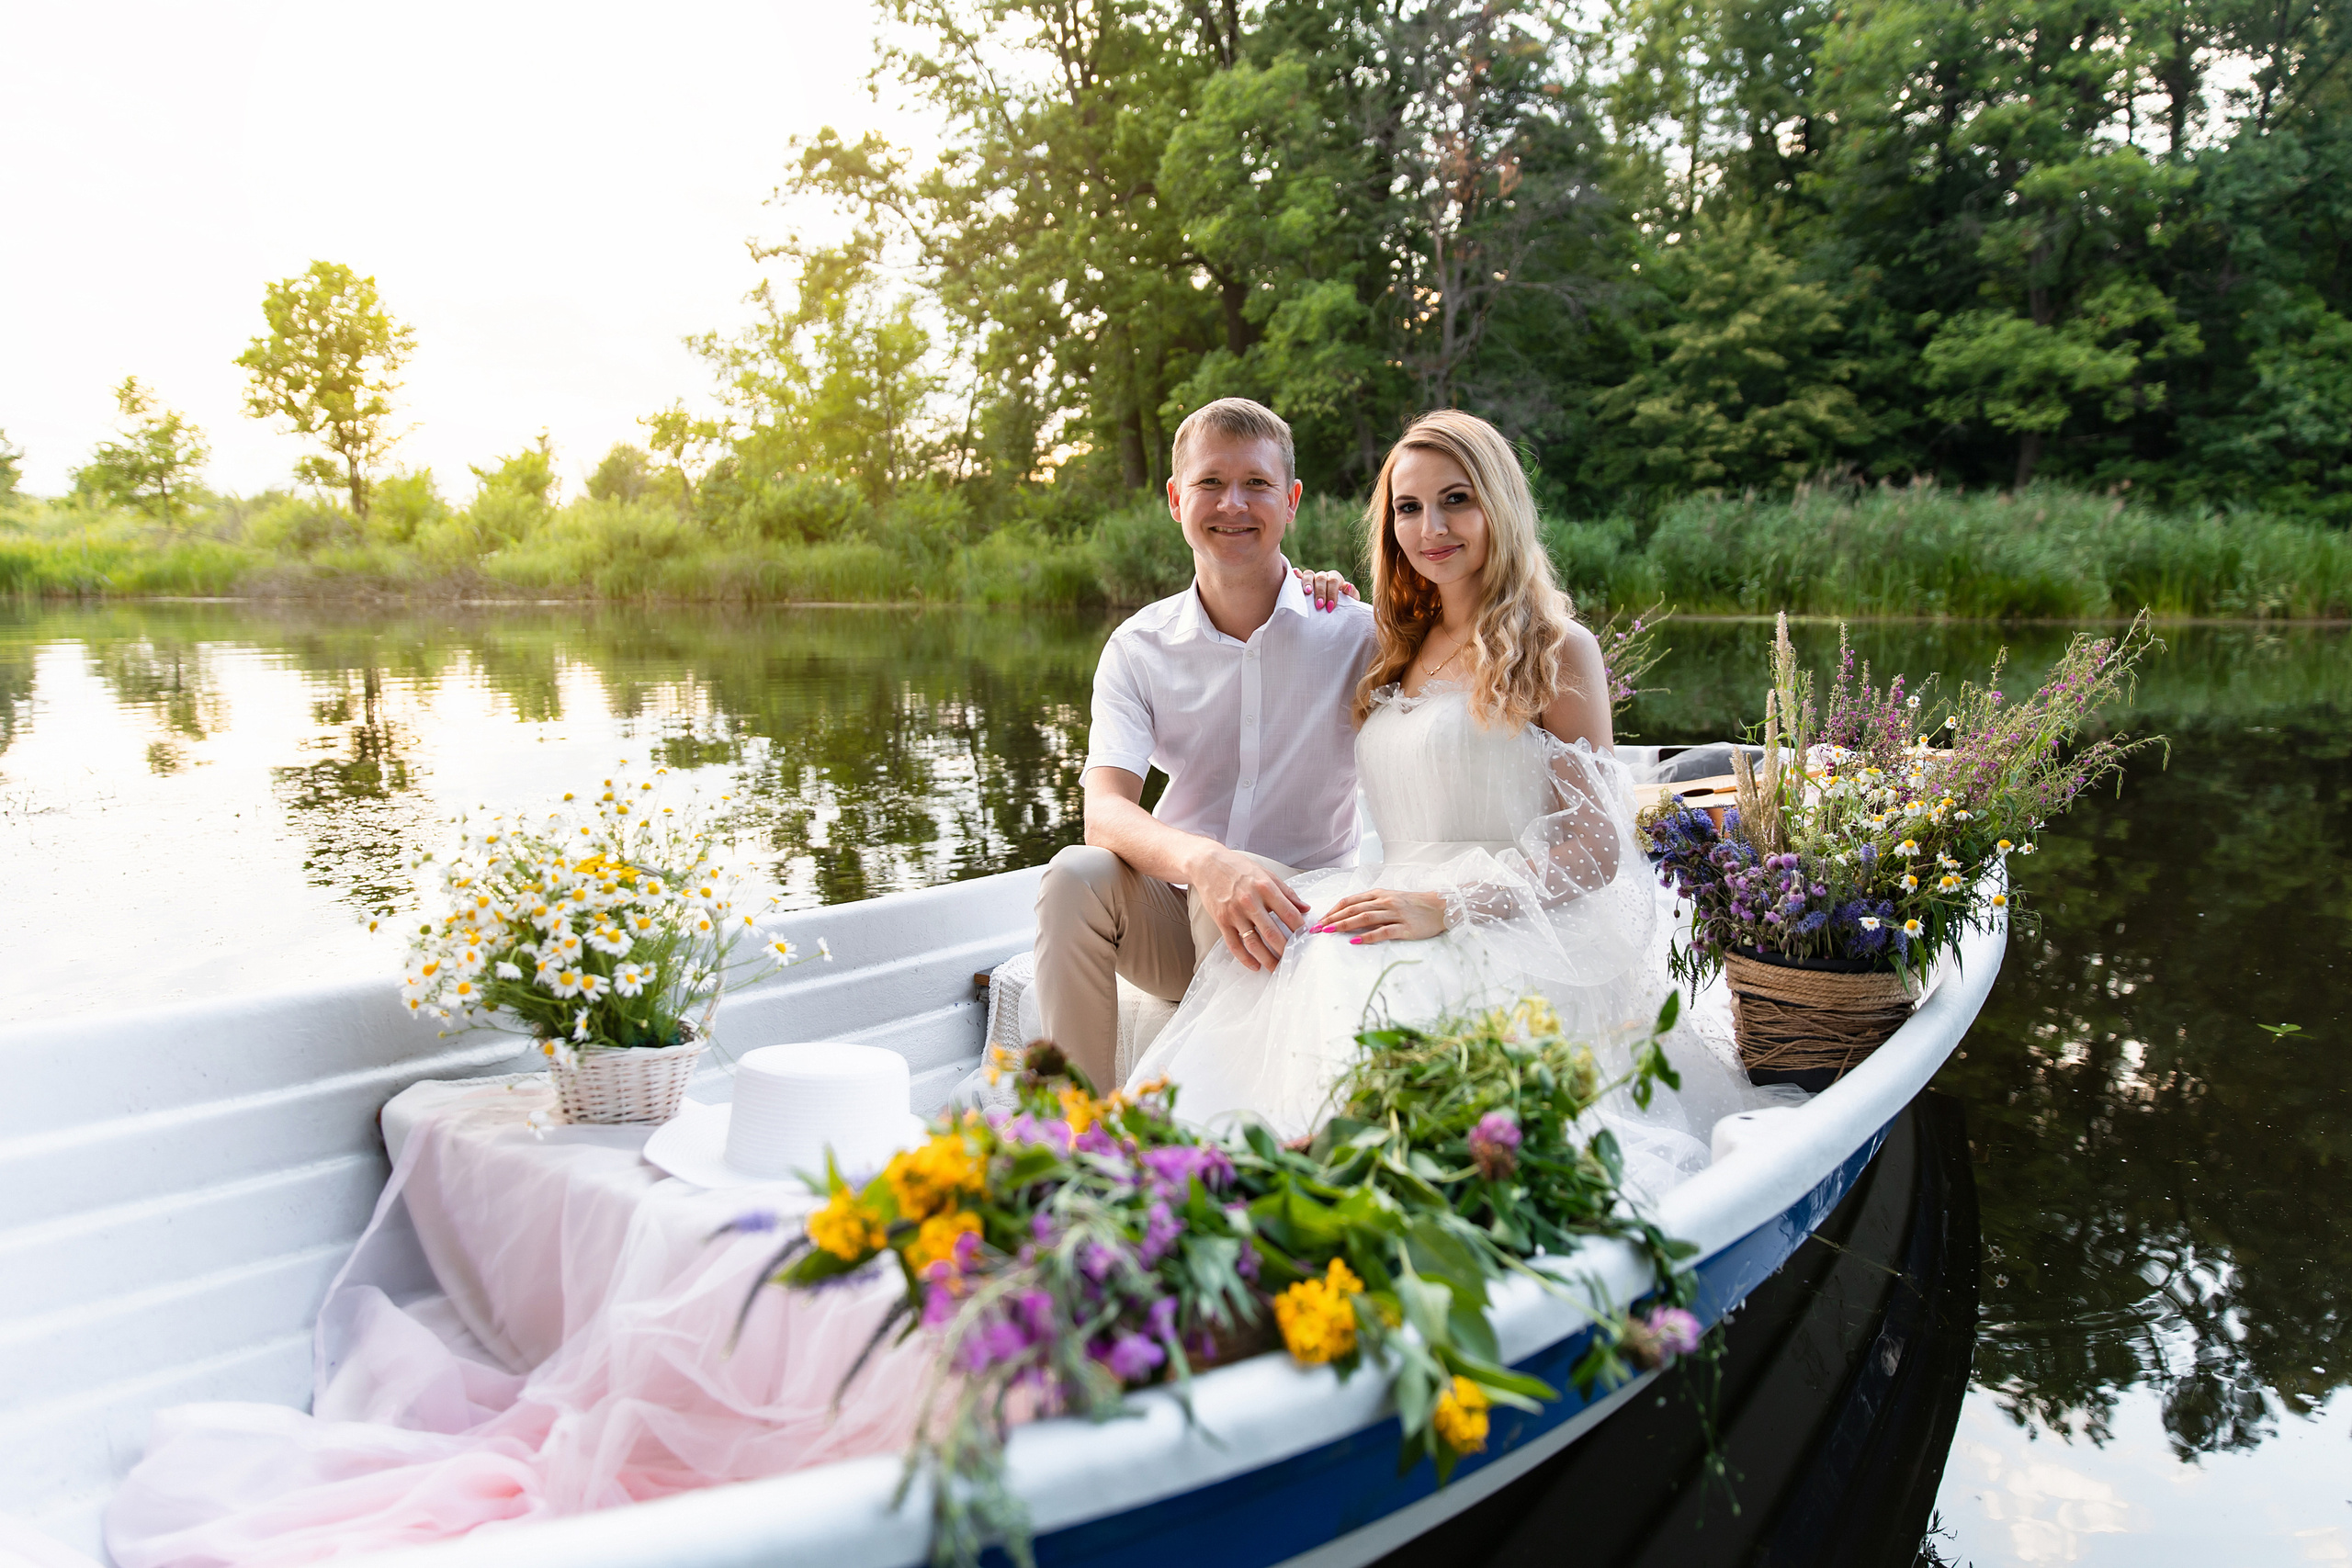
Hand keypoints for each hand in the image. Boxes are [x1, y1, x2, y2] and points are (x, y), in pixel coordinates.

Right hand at [1188, 846, 1310, 971]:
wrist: (1207, 864)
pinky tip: (1255, 966)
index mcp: (1265, 888)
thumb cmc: (1239, 868)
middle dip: (1285, 949)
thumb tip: (1305, 908)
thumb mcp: (1266, 874)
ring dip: (1267, 959)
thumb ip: (1286, 893)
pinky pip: (1234, 945)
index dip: (1300, 928)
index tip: (1306, 937)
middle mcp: (1250, 902)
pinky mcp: (1221, 921)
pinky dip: (1245, 959)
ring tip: (1277, 968)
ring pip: (1253, 943)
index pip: (1289, 913)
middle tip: (1294, 959)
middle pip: (1272, 932)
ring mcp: (1234, 913)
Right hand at [1292, 566, 1359, 611]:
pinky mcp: (1303, 582)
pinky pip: (1299, 576)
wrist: (1335, 610)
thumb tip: (1347, 586)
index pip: (1334, 581)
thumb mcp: (1351, 601)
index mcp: (1335, 578)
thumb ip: (1352, 594)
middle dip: (1320, 592)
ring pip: (1309, 574)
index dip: (1332, 593)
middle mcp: (1324, 576)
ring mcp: (1313, 578)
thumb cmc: (1342, 605)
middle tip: (1320, 605)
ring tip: (1307, 592)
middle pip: (1321, 578)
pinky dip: (1296, 574)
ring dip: (1307, 582)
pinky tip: (1294, 573)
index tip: (1330, 607)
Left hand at [1311, 887, 1449, 943]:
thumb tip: (1349, 915)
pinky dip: (1368, 936)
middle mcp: (1385, 902)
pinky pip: (1383, 931)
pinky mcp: (1405, 928)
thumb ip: (1372, 904)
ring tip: (1329, 932)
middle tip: (1316, 929)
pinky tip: (1355, 941)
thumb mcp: (1390, 898)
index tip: (1319, 920)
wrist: (1441, 907)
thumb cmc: (1413, 904)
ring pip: (1365, 918)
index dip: (1332, 910)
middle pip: (1353, 909)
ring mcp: (1395, 914)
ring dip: (1344, 925)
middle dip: (1332, 919)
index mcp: (1379, 894)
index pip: (1349, 901)